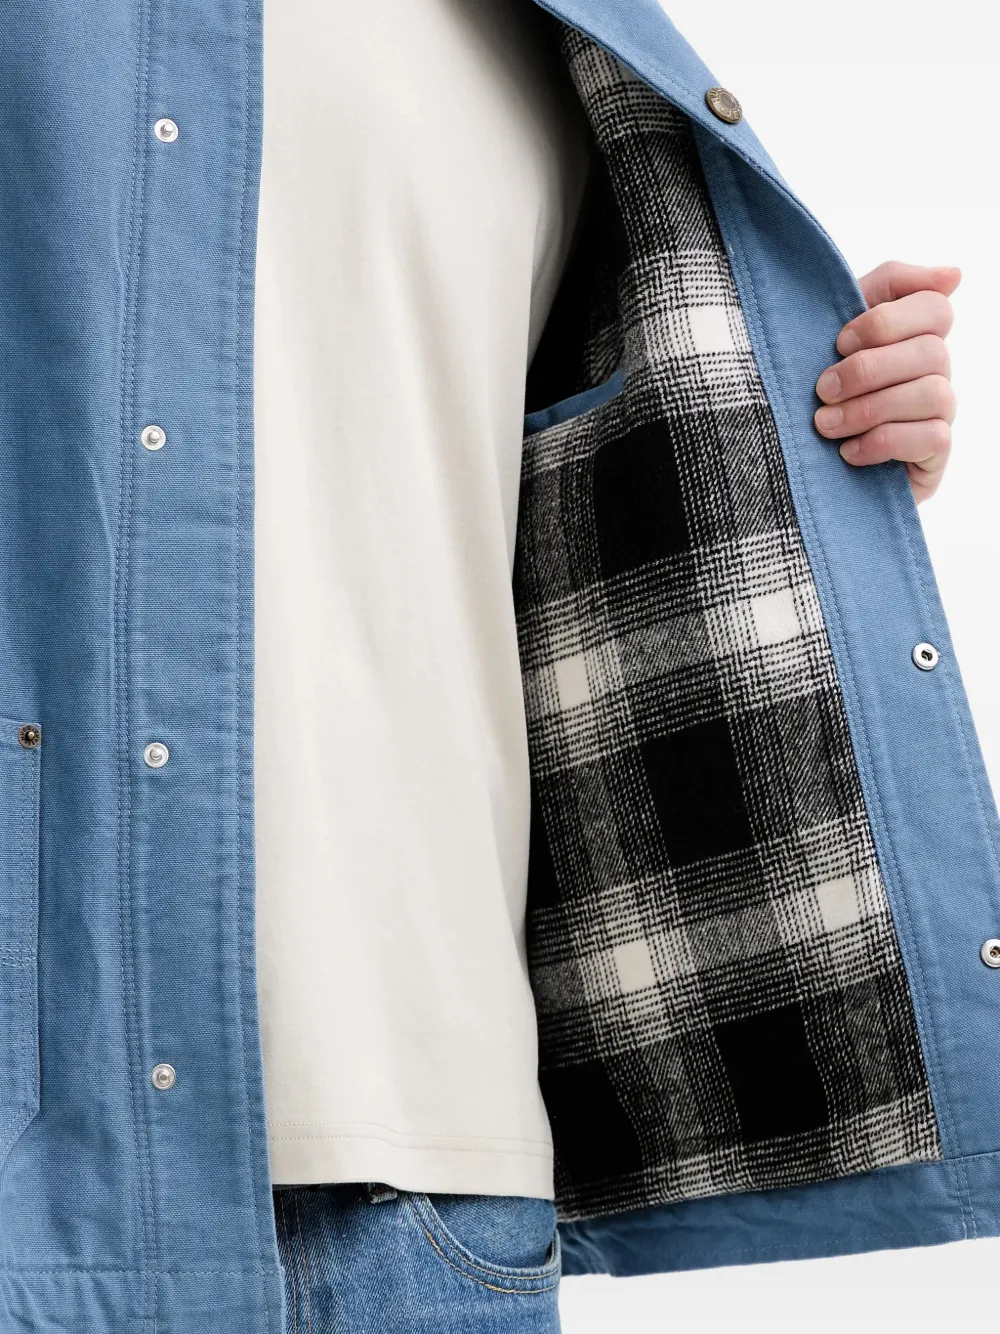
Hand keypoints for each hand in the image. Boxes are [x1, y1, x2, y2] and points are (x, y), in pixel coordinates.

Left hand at [813, 261, 960, 502]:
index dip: (886, 321)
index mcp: (912, 336)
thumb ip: (889, 287)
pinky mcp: (935, 454)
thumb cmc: (820, 392)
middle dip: (868, 370)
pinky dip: (883, 442)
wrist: (797, 463)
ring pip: (933, 393)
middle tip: (823, 390)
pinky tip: (849, 452)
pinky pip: (933, 437)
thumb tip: (954, 275)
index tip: (839, 342)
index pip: (935, 306)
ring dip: (870, 409)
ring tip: (826, 425)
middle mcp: (934, 371)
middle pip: (932, 351)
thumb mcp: (835, 330)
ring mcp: (940, 413)